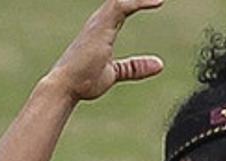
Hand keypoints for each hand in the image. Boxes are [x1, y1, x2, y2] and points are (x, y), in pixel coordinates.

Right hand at [44, 0, 165, 101]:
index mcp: (103, 27)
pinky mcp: (101, 25)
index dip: (140, 0)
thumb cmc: (83, 80)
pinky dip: (140, 1)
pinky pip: (122, 5)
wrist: (65, 86)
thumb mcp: (114, 72)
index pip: (124, 5)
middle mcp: (100, 20)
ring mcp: (100, 21)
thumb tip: (160, 65)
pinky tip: (157, 1)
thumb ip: (134, 67)